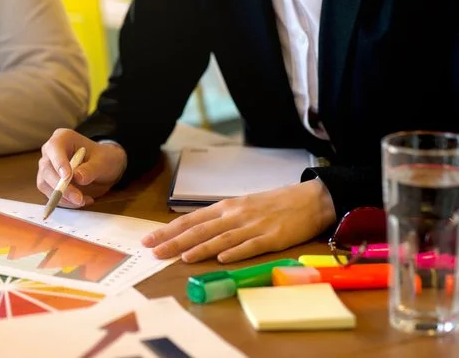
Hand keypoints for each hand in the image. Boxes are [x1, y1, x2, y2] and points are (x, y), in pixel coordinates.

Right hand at [37, 129, 126, 207]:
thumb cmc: (103, 158)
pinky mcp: (48, 181)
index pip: (55, 147)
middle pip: (46, 169)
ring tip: (82, 201)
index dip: (58, 162)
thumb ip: (91, 169)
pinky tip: (81, 201)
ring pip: (44, 183)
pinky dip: (64, 201)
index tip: (67, 177)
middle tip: (78, 199)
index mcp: (63, 138)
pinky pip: (49, 194)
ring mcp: (47, 166)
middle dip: (61, 187)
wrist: (102, 166)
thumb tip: (78, 178)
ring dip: (62, 197)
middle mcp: (50, 151)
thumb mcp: (103, 162)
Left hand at [142, 179, 336, 263]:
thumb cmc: (273, 204)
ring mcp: (253, 226)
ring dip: (201, 248)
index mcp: (226, 207)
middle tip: (154, 251)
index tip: (149, 239)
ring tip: (182, 257)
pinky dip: (235, 252)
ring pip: (221, 238)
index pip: (191, 219)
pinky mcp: (272, 238)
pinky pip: (250, 246)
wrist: (309, 199)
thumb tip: (195, 233)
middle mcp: (235, 215)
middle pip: (200, 229)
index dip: (169, 230)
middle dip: (175, 240)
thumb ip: (220, 220)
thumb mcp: (242, 207)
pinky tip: (221, 259)